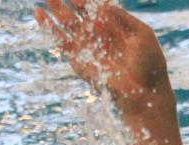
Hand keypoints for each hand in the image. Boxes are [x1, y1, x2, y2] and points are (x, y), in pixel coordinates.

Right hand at [34, 0, 172, 114]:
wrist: (146, 92)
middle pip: (76, 12)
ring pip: (66, 24)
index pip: (93, 6)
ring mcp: (88, 49)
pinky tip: (38, 13)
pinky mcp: (80, 61)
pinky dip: (49, 28)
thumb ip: (122, 17)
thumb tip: (101, 3)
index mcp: (113, 28)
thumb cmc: (149, 65)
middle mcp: (98, 37)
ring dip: (53, 9)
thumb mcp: (141, 34)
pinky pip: (61, 42)